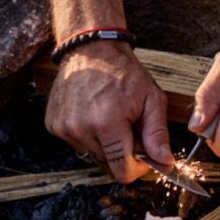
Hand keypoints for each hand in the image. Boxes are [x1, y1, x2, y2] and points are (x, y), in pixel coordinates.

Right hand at [45, 39, 173, 182]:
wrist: (91, 48)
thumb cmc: (123, 71)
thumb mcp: (151, 98)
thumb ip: (157, 133)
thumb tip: (165, 163)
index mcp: (108, 123)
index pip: (122, 171)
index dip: (137, 167)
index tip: (143, 154)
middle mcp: (81, 128)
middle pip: (108, 163)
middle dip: (122, 150)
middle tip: (127, 125)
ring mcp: (64, 127)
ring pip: (92, 154)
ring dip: (104, 142)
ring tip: (109, 115)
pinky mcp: (53, 125)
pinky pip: (76, 143)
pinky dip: (88, 134)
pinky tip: (92, 112)